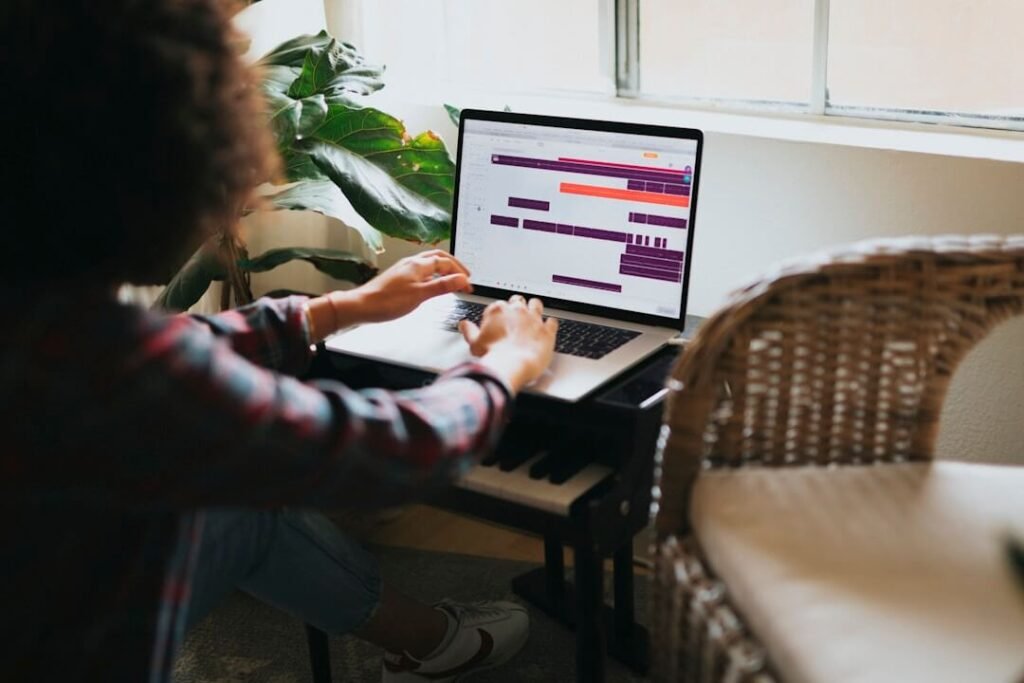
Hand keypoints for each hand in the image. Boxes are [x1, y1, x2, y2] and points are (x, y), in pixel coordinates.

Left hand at [352, 249, 471, 323]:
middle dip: (454, 265)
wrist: (362, 306)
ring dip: (443, 268)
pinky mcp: (399, 277)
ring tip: (452, 278)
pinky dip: (432, 275)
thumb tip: (461, 279)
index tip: (468, 284)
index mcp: (418, 265)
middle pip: (438, 257)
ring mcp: (405, 269)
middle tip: (464, 275)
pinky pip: (421, 270)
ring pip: (429, 263)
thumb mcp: (420, 295)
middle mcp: (412, 263)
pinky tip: (431, 284)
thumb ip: (442, 286)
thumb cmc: (387, 301)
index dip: (460, 272)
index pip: (446, 262)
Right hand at [459, 295, 558, 393]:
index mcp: (498, 310)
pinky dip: (550, 324)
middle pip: (518, 300)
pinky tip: (548, 327)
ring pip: (536, 304)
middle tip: (516, 316)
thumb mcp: (474, 342)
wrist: (512, 365)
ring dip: (535, 308)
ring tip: (533, 314)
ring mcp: (533, 319)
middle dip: (517, 307)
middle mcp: (517, 311)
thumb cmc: (493, 355)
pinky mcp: (547, 330)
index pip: (499, 305)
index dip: (500, 313)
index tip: (500, 320)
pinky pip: (552, 321)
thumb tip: (463, 324)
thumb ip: (469, 330)